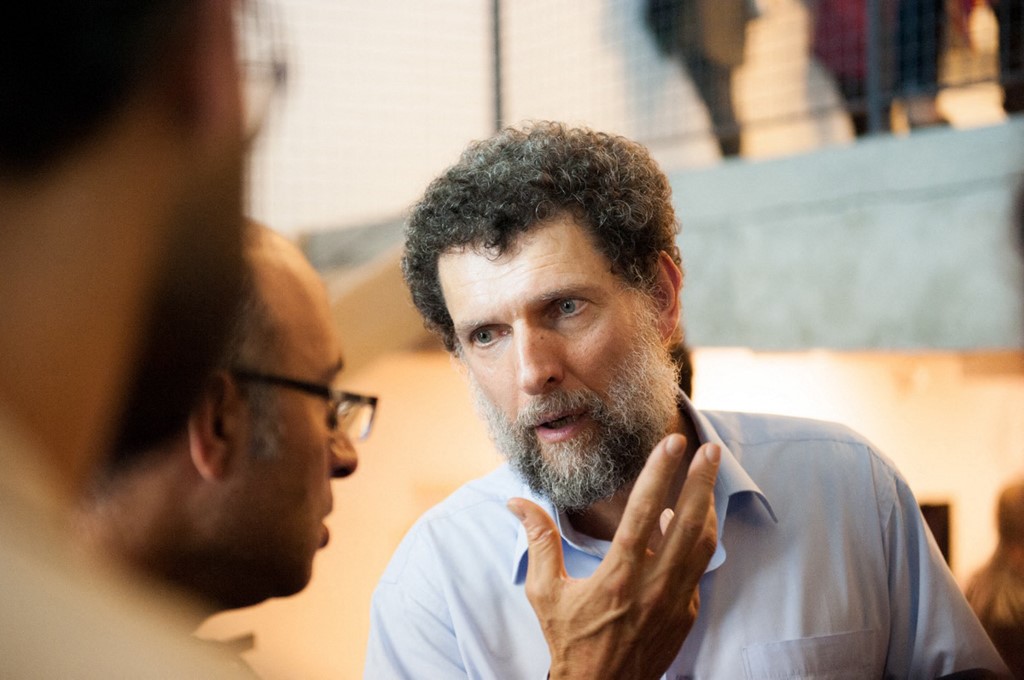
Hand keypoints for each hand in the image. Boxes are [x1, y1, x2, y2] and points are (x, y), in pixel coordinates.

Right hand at [507, 435, 719, 679]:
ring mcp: (675, 601)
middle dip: (702, 481)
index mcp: (618, 576)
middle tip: (711, 449)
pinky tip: (687, 524)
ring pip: (703, 545)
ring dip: (707, 508)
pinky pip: (697, 569)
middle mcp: (653, 586)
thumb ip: (538, 541)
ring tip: (707, 480)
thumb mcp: (545, 592)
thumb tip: (517, 503)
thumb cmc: (569, 640)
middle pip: (689, 522)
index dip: (659, 472)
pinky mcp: (685, 614)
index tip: (672, 443)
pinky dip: (697, 541)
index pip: (644, 511)